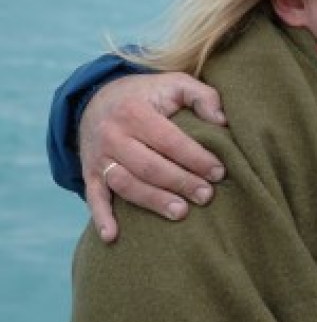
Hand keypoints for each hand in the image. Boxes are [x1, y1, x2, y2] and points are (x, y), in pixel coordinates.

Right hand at [82, 72, 227, 242]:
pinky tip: (113, 237)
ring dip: (153, 201)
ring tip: (181, 212)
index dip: (195, 158)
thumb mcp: (175, 83)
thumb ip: (202, 96)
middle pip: (149, 166)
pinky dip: (101, 218)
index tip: (218, 172)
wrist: (97, 99)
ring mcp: (99, 157)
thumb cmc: (148, 95)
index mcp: (135, 112)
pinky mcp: (90, 173)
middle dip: (180, 183)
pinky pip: (93, 197)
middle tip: (206, 196)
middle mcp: (113, 135)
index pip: (169, 141)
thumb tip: (222, 120)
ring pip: (126, 184)